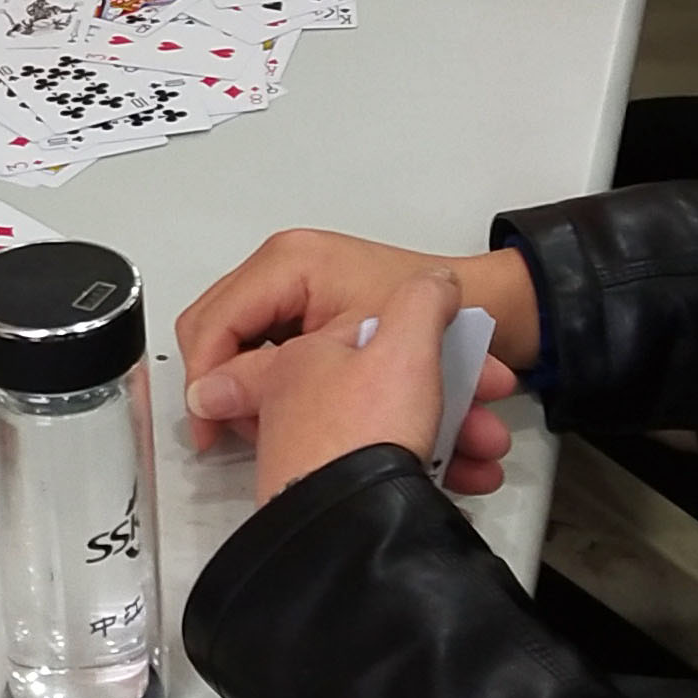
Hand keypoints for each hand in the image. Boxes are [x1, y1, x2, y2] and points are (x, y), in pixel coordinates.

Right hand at [177, 228, 539, 457]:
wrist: (492, 314)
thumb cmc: (431, 322)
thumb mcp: (342, 353)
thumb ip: (267, 376)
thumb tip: (207, 402)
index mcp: (291, 262)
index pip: (215, 322)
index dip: (206, 382)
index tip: (214, 434)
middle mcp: (289, 270)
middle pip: (219, 336)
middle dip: (230, 393)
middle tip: (234, 435)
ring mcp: (301, 294)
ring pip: (247, 353)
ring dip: (265, 401)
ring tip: (275, 435)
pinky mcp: (315, 318)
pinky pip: (277, 357)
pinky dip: (290, 396)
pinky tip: (304, 424)